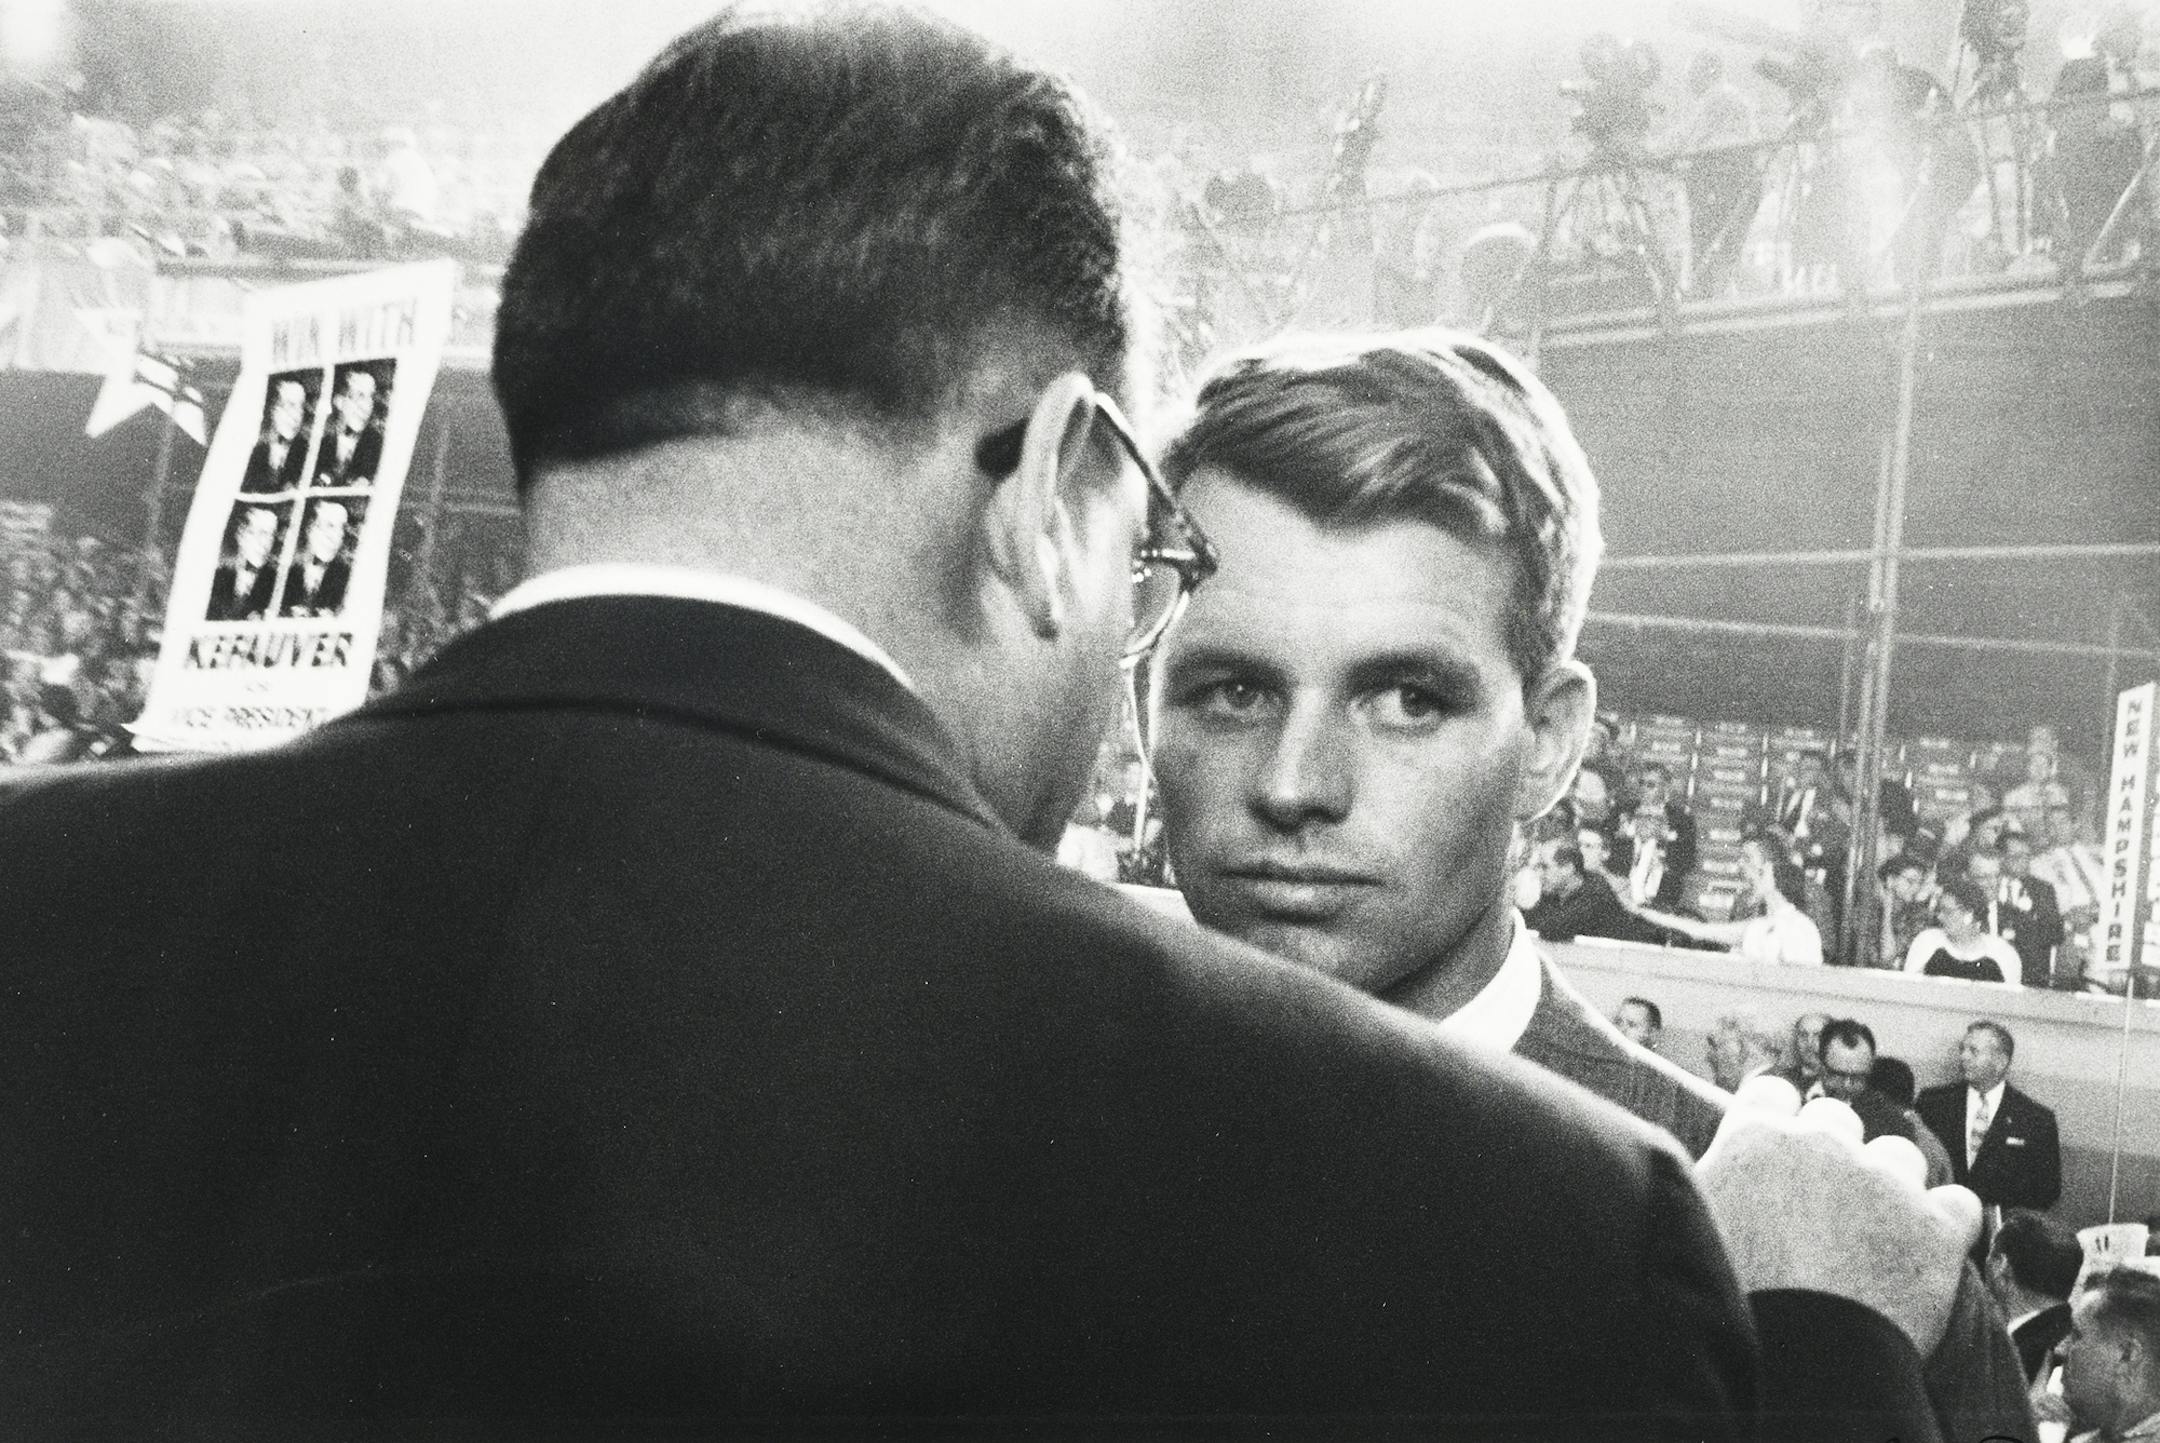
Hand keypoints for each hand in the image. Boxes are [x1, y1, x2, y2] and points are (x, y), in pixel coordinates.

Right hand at [1696, 1100, 1981, 1354]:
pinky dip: (1946, 1222)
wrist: (1800, 1354)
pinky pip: (1959, 1203)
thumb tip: (1716, 1163)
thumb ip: (1714, 1177)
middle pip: (1836, 1117)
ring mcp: (1885, 1180)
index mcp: (1756, 1138)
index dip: (1777, 1116)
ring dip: (1891, 1182)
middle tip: (1821, 1200)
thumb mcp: (1696, 1219)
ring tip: (1875, 1231)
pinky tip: (1926, 1248)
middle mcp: (1823, 1143)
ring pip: (1900, 1155)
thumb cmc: (1734, 1294)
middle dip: (1832, 1149)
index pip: (1771, 1091)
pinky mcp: (1936, 1226)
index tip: (1778, 1145)